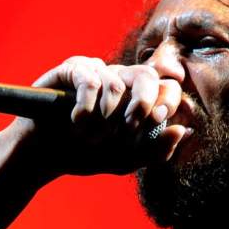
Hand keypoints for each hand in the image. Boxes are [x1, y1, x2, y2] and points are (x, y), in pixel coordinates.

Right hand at [28, 55, 191, 176]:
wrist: (44, 155)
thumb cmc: (85, 155)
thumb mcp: (125, 159)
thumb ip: (156, 150)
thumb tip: (184, 130)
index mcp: (137, 98)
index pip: (166, 88)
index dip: (167, 101)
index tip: (158, 120)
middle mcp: (119, 80)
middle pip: (148, 76)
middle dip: (144, 103)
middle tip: (129, 129)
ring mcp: (96, 72)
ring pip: (117, 84)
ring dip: (106, 119)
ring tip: (91, 138)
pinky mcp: (72, 69)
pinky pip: (89, 79)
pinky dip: (87, 107)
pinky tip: (77, 123)